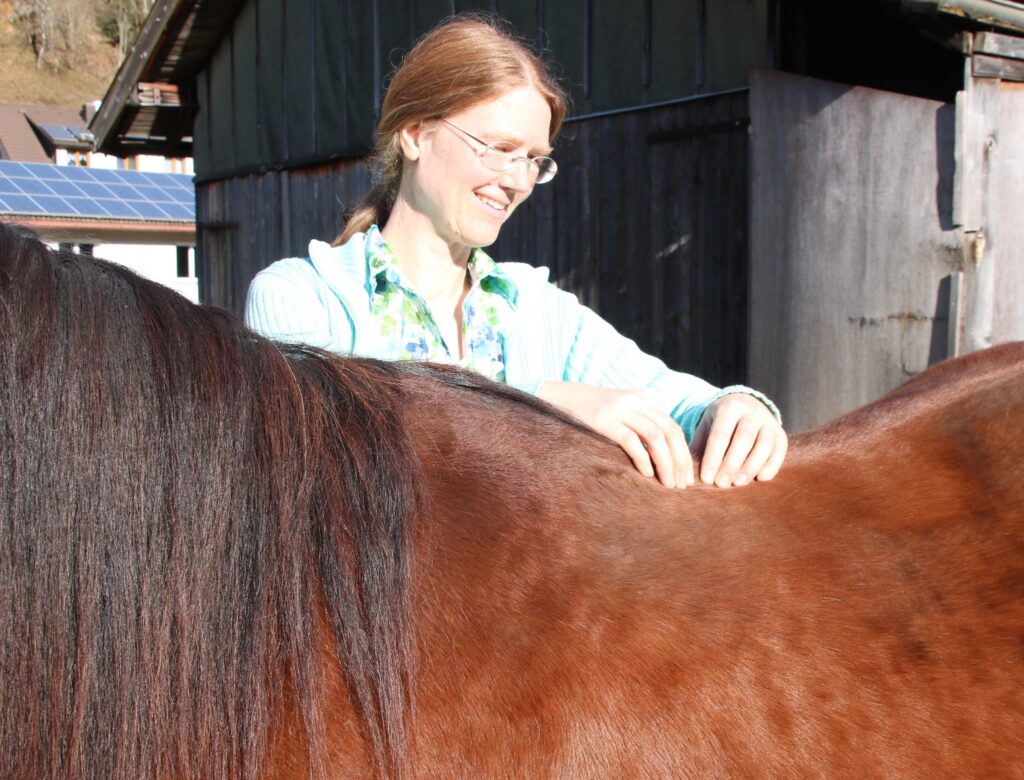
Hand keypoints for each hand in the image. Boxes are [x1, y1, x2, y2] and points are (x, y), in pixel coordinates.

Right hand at [537, 382, 693, 487]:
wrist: (559, 397)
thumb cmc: (593, 412)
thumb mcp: (621, 409)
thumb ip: (642, 421)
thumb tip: (666, 454)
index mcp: (645, 398)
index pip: (673, 427)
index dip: (684, 453)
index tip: (687, 476)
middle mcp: (636, 400)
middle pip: (670, 432)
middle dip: (680, 461)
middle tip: (682, 485)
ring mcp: (620, 409)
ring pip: (655, 437)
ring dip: (666, 463)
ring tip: (667, 484)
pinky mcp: (604, 420)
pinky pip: (631, 441)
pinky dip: (643, 458)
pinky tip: (647, 474)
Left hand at [689, 393, 786, 486]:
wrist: (744, 405)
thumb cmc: (720, 424)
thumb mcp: (706, 427)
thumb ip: (699, 446)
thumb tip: (687, 472)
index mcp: (729, 407)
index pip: (720, 434)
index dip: (713, 458)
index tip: (707, 479)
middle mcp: (751, 412)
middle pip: (743, 439)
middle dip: (731, 464)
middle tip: (722, 484)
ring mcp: (768, 421)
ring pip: (764, 445)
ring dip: (751, 467)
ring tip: (738, 483)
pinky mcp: (781, 433)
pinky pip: (780, 450)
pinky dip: (772, 466)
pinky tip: (760, 479)